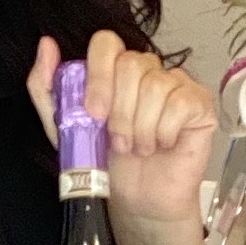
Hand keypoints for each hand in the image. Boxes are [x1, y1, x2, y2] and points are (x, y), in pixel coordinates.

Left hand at [30, 31, 222, 238]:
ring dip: (141, 128)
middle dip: (120, 113)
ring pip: (155, 86)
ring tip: (140, 147)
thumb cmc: (108, 164)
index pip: (107, 44)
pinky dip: (164, 132)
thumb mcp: (65, 128)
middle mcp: (148, 70)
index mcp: (116, 70)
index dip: (99, 77)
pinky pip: (179, 103)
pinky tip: (162, 144)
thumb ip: (47, 88)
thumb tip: (46, 46)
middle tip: (119, 142)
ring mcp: (176, 84)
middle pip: (131, 65)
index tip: (94, 114)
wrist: (139, 201)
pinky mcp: (199, 103)